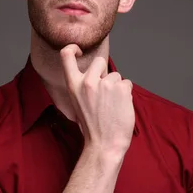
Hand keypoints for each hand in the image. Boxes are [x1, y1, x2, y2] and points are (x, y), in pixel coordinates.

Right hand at [60, 44, 134, 158]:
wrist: (104, 145)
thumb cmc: (92, 127)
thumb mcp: (78, 103)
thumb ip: (84, 86)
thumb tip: (97, 72)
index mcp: (73, 85)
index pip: (66, 55)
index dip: (73, 47)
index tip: (79, 50)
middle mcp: (88, 82)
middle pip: (99, 61)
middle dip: (105, 72)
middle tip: (104, 92)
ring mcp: (105, 84)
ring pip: (116, 75)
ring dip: (117, 87)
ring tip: (112, 106)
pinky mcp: (121, 89)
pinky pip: (127, 83)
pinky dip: (126, 94)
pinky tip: (120, 107)